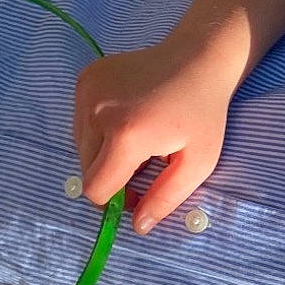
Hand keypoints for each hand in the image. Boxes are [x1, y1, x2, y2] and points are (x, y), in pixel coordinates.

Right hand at [73, 34, 237, 232]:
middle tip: (142, 166)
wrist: (198, 57)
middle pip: (86, 169)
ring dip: (103, 153)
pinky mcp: (85, 79)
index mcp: (127, 135)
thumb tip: (137, 227)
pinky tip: (126, 117)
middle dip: (111, 176)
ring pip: (80, 146)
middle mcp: (98, 111)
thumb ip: (165, 199)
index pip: (96, 189)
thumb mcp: (197, 163)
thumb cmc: (204, 113)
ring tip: (137, 138)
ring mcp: (88, 91)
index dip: (114, 200)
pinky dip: (98, 129)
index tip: (136, 193)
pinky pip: (80, 122)